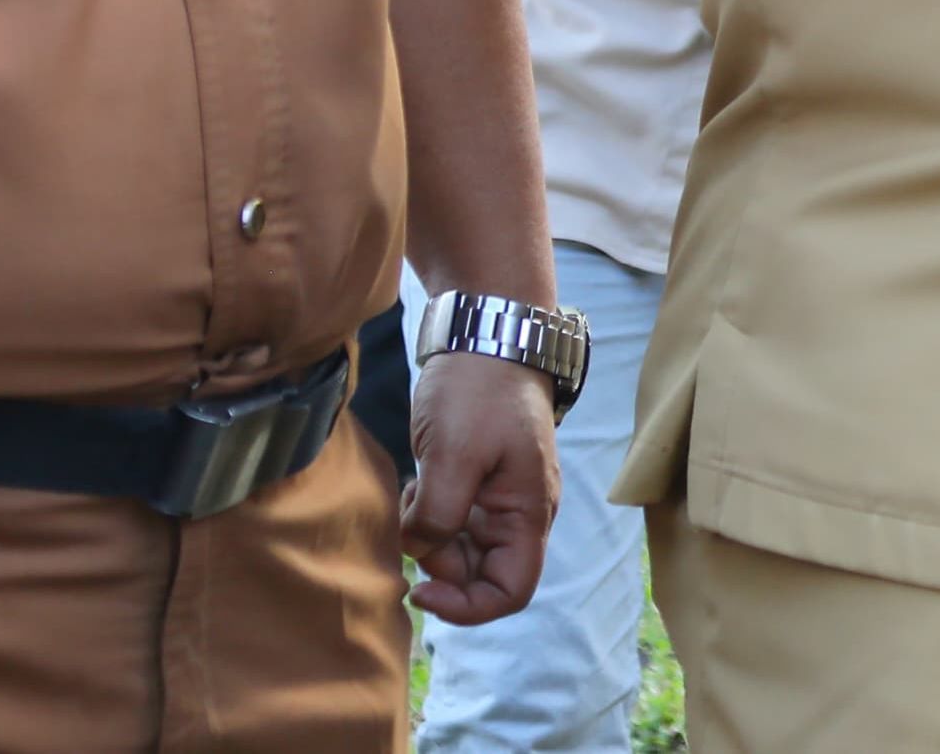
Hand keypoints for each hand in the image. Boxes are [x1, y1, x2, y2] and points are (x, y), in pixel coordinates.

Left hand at [402, 347, 559, 625]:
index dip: (466, 606)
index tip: (422, 586)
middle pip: (481, 574)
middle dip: (439, 564)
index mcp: (528, 512)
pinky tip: (416, 483)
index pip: (511, 592)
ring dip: (429, 537)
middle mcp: (519, 512)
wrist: (486, 333)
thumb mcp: (452, 455)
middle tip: (411, 526)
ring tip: (413, 494)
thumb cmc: (478, 391)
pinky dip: (426, 516)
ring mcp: (499, 497)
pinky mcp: (477, 481)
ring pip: (461, 549)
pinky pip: (451, 521)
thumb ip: (438, 516)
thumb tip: (420, 553)